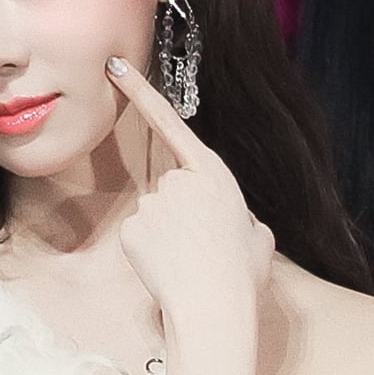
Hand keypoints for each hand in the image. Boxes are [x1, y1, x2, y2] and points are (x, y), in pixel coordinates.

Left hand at [105, 55, 273, 319]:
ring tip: (190, 262)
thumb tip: (236, 223)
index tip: (115, 67)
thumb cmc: (242, 275)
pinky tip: (168, 269)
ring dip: (168, 235)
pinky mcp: (132, 229)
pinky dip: (149, 252)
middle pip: (170, 187)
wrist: (215, 308)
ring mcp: (153, 203)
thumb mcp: (258, 236)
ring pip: (154, 214)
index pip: (171, 123)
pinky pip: (139, 236)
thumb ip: (241, 217)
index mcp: (214, 174)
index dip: (141, 92)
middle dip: (182, 213)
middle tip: (203, 246)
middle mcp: (179, 180)